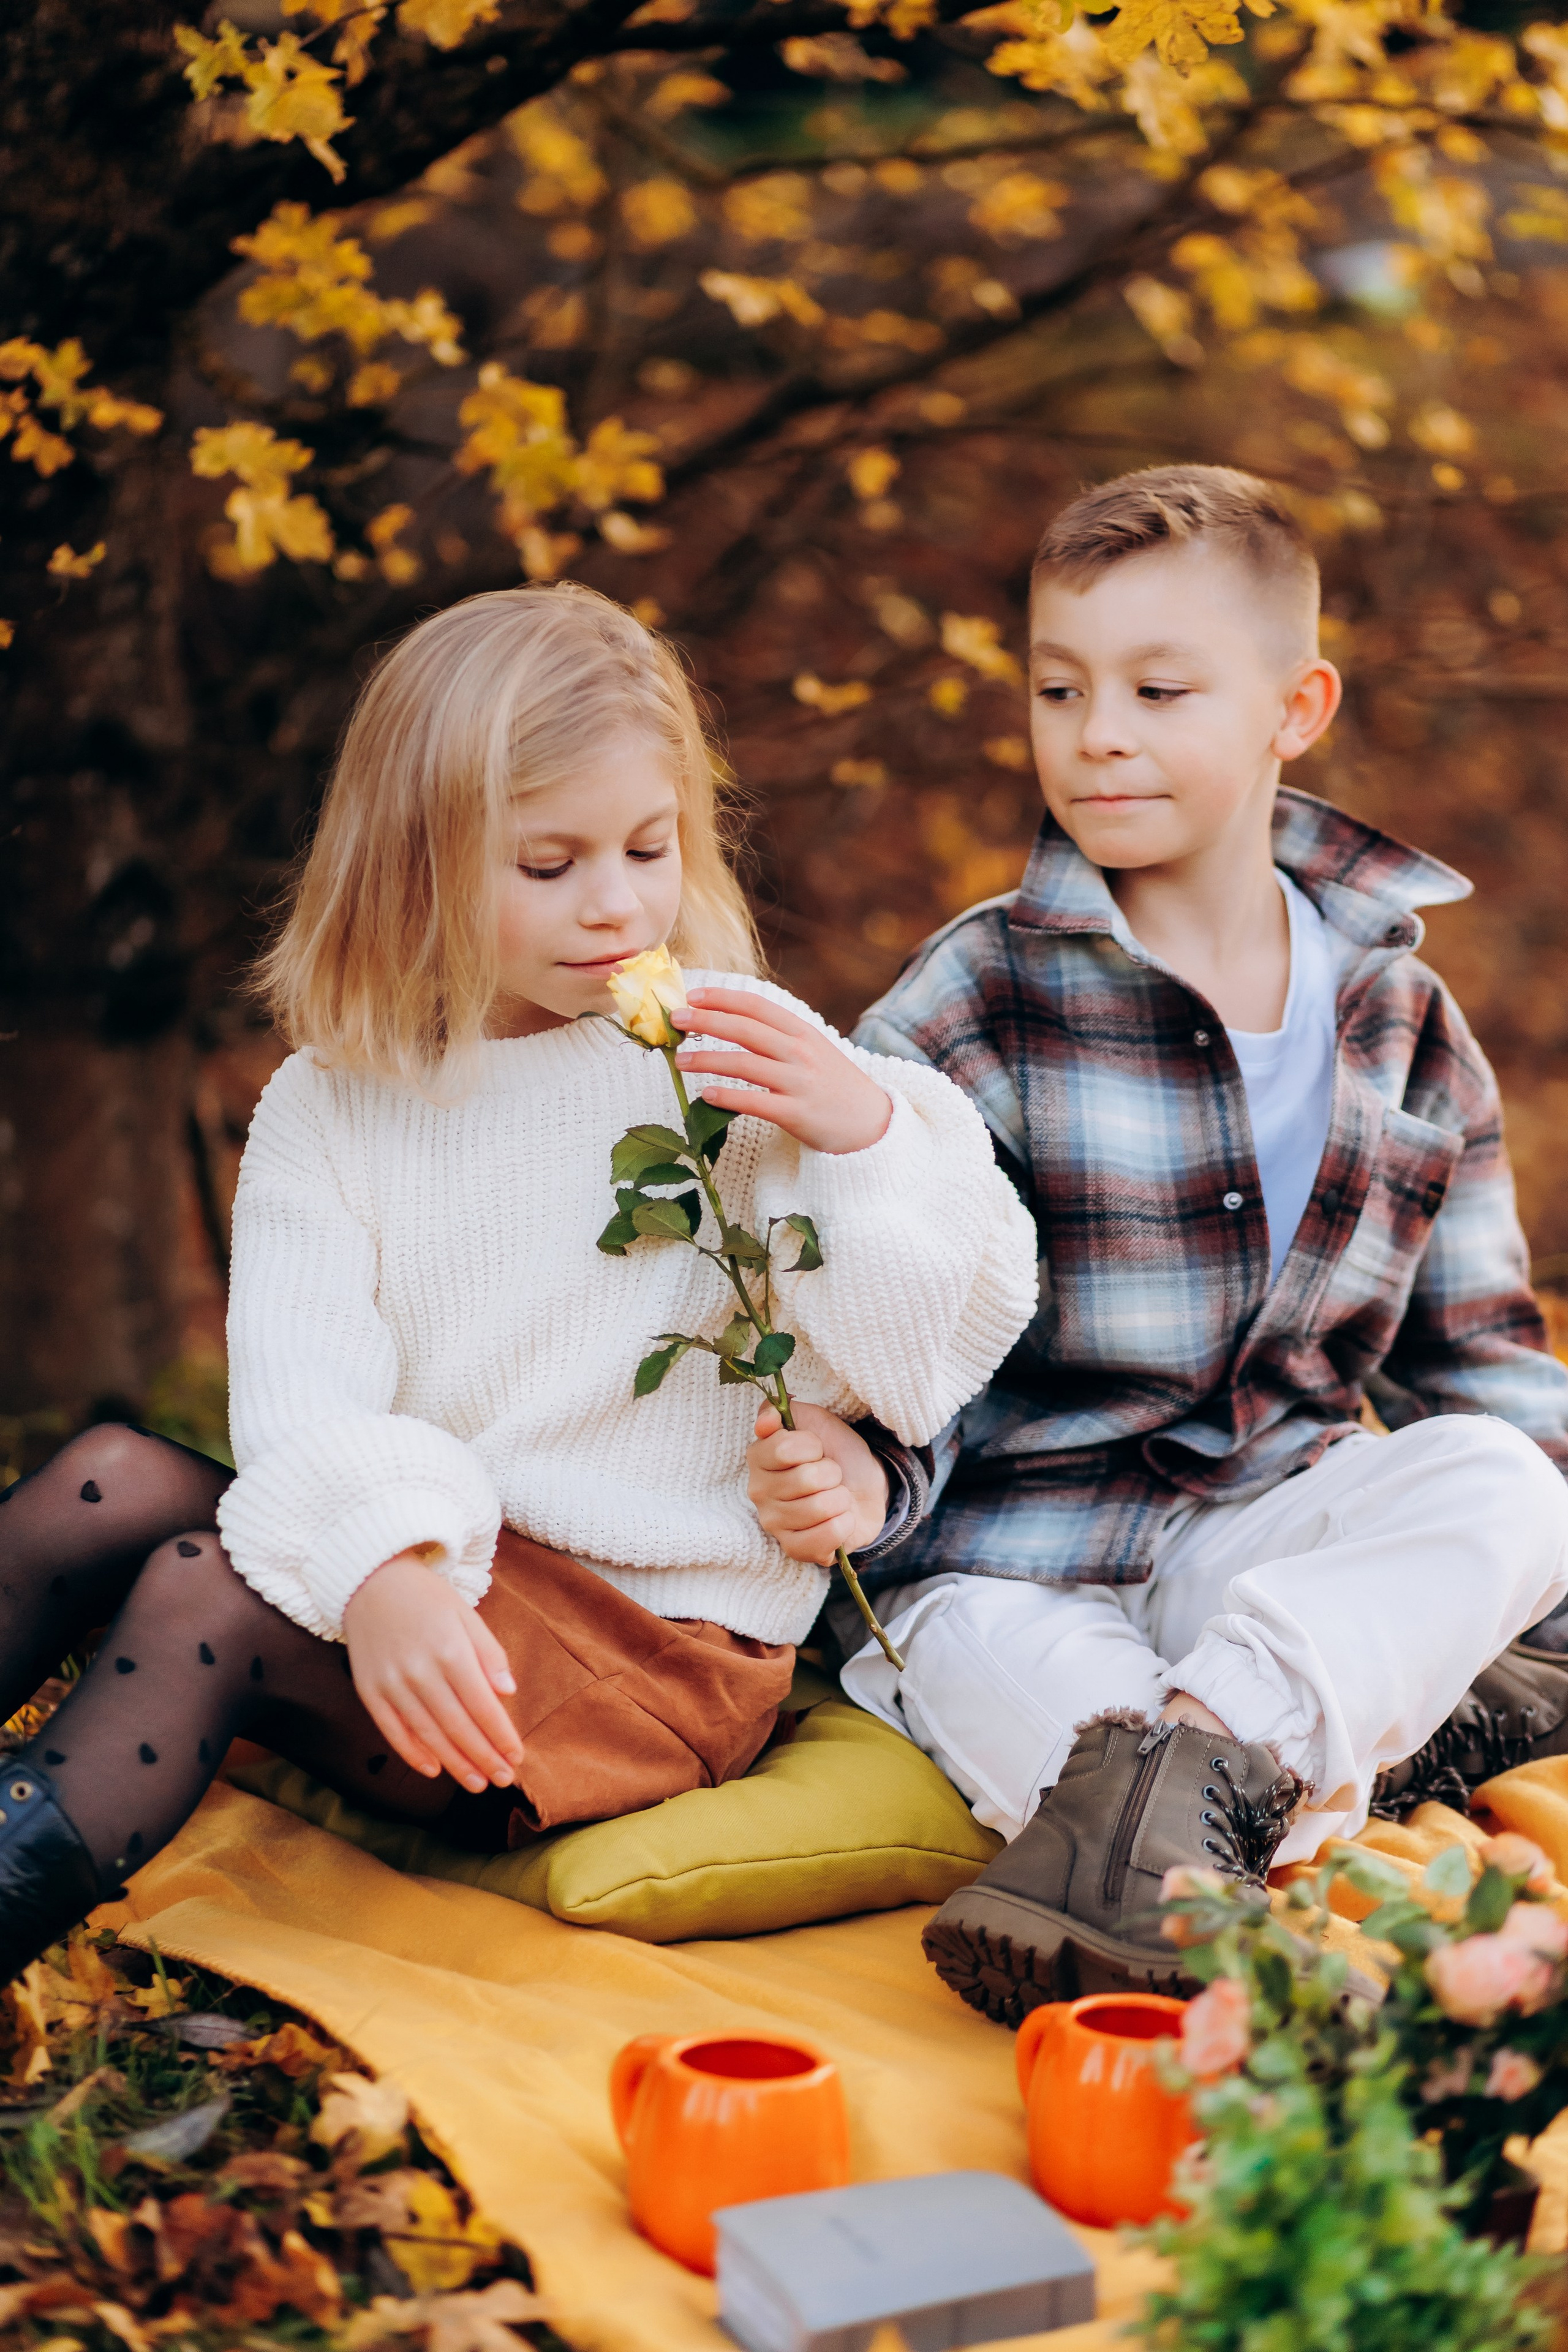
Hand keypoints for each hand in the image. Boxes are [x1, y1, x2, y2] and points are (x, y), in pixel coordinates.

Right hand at [342, 1553, 523, 1794]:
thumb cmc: (427, 1599)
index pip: (482, 1705)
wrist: (370, 1582)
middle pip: (457, 1726)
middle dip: (483, 1757)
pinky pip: (393, 1730)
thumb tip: (508, 1692)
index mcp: (450, 1650)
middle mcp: (419, 1670)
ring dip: (454, 1764)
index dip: (501, 1735)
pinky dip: (413, 1753)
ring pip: (428, 1734)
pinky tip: (433, 1769)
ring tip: (475, 1783)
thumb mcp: (466, 1615)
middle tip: (502, 1779)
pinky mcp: (369, 1691)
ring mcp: (391, 1683)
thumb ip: (489, 1653)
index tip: (517, 1756)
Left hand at [672, 989, 891, 1154]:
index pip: (757, 1006)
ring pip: (745, 1064)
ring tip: (680, 1061)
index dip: (722, 998)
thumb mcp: (813, 1050)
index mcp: (803, 1032)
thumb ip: (779, 1036)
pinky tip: (706, 1095)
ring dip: (707, 1060)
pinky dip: (728, 1097)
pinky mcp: (797, 1114)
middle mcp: (801, 1053)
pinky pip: (755, 1102)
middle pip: (746, 1029)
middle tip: (675, 1020)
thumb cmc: (834, 1085)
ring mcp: (800, 1083)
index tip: (693, 996)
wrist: (872, 1123)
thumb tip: (731, 1021)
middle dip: (706, 1021)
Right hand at [747, 1401, 888, 1565]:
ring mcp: (774, 1523)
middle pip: (806, 1479)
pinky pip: (825, 1537)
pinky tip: (839, 1519)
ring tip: (835, 1496)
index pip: (783, 1448)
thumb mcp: (814, 1420)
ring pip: (819, 1508)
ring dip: (840, 1498)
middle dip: (832, 1473)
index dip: (812, 1445)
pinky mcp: (793, 1549)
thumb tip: (767, 1419)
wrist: (863, 1485)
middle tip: (830, 1475)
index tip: (817, 1448)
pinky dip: (843, 1524)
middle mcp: (758, 1491)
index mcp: (758, 1457)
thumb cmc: (835, 1452)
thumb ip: (785, 1411)